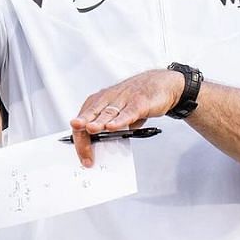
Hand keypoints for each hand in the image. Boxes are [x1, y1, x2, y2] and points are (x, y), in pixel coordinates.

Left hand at [69, 69, 184, 166]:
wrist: (160, 83)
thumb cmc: (136, 99)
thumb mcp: (119, 113)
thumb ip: (111, 127)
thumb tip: (103, 147)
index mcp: (99, 101)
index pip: (83, 119)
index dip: (80, 138)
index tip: (84, 156)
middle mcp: (108, 98)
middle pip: (90, 115)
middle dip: (82, 128)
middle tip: (79, 144)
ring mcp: (123, 99)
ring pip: (107, 112)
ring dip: (98, 122)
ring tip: (90, 129)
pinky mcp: (138, 102)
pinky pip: (127, 113)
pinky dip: (120, 120)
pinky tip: (112, 127)